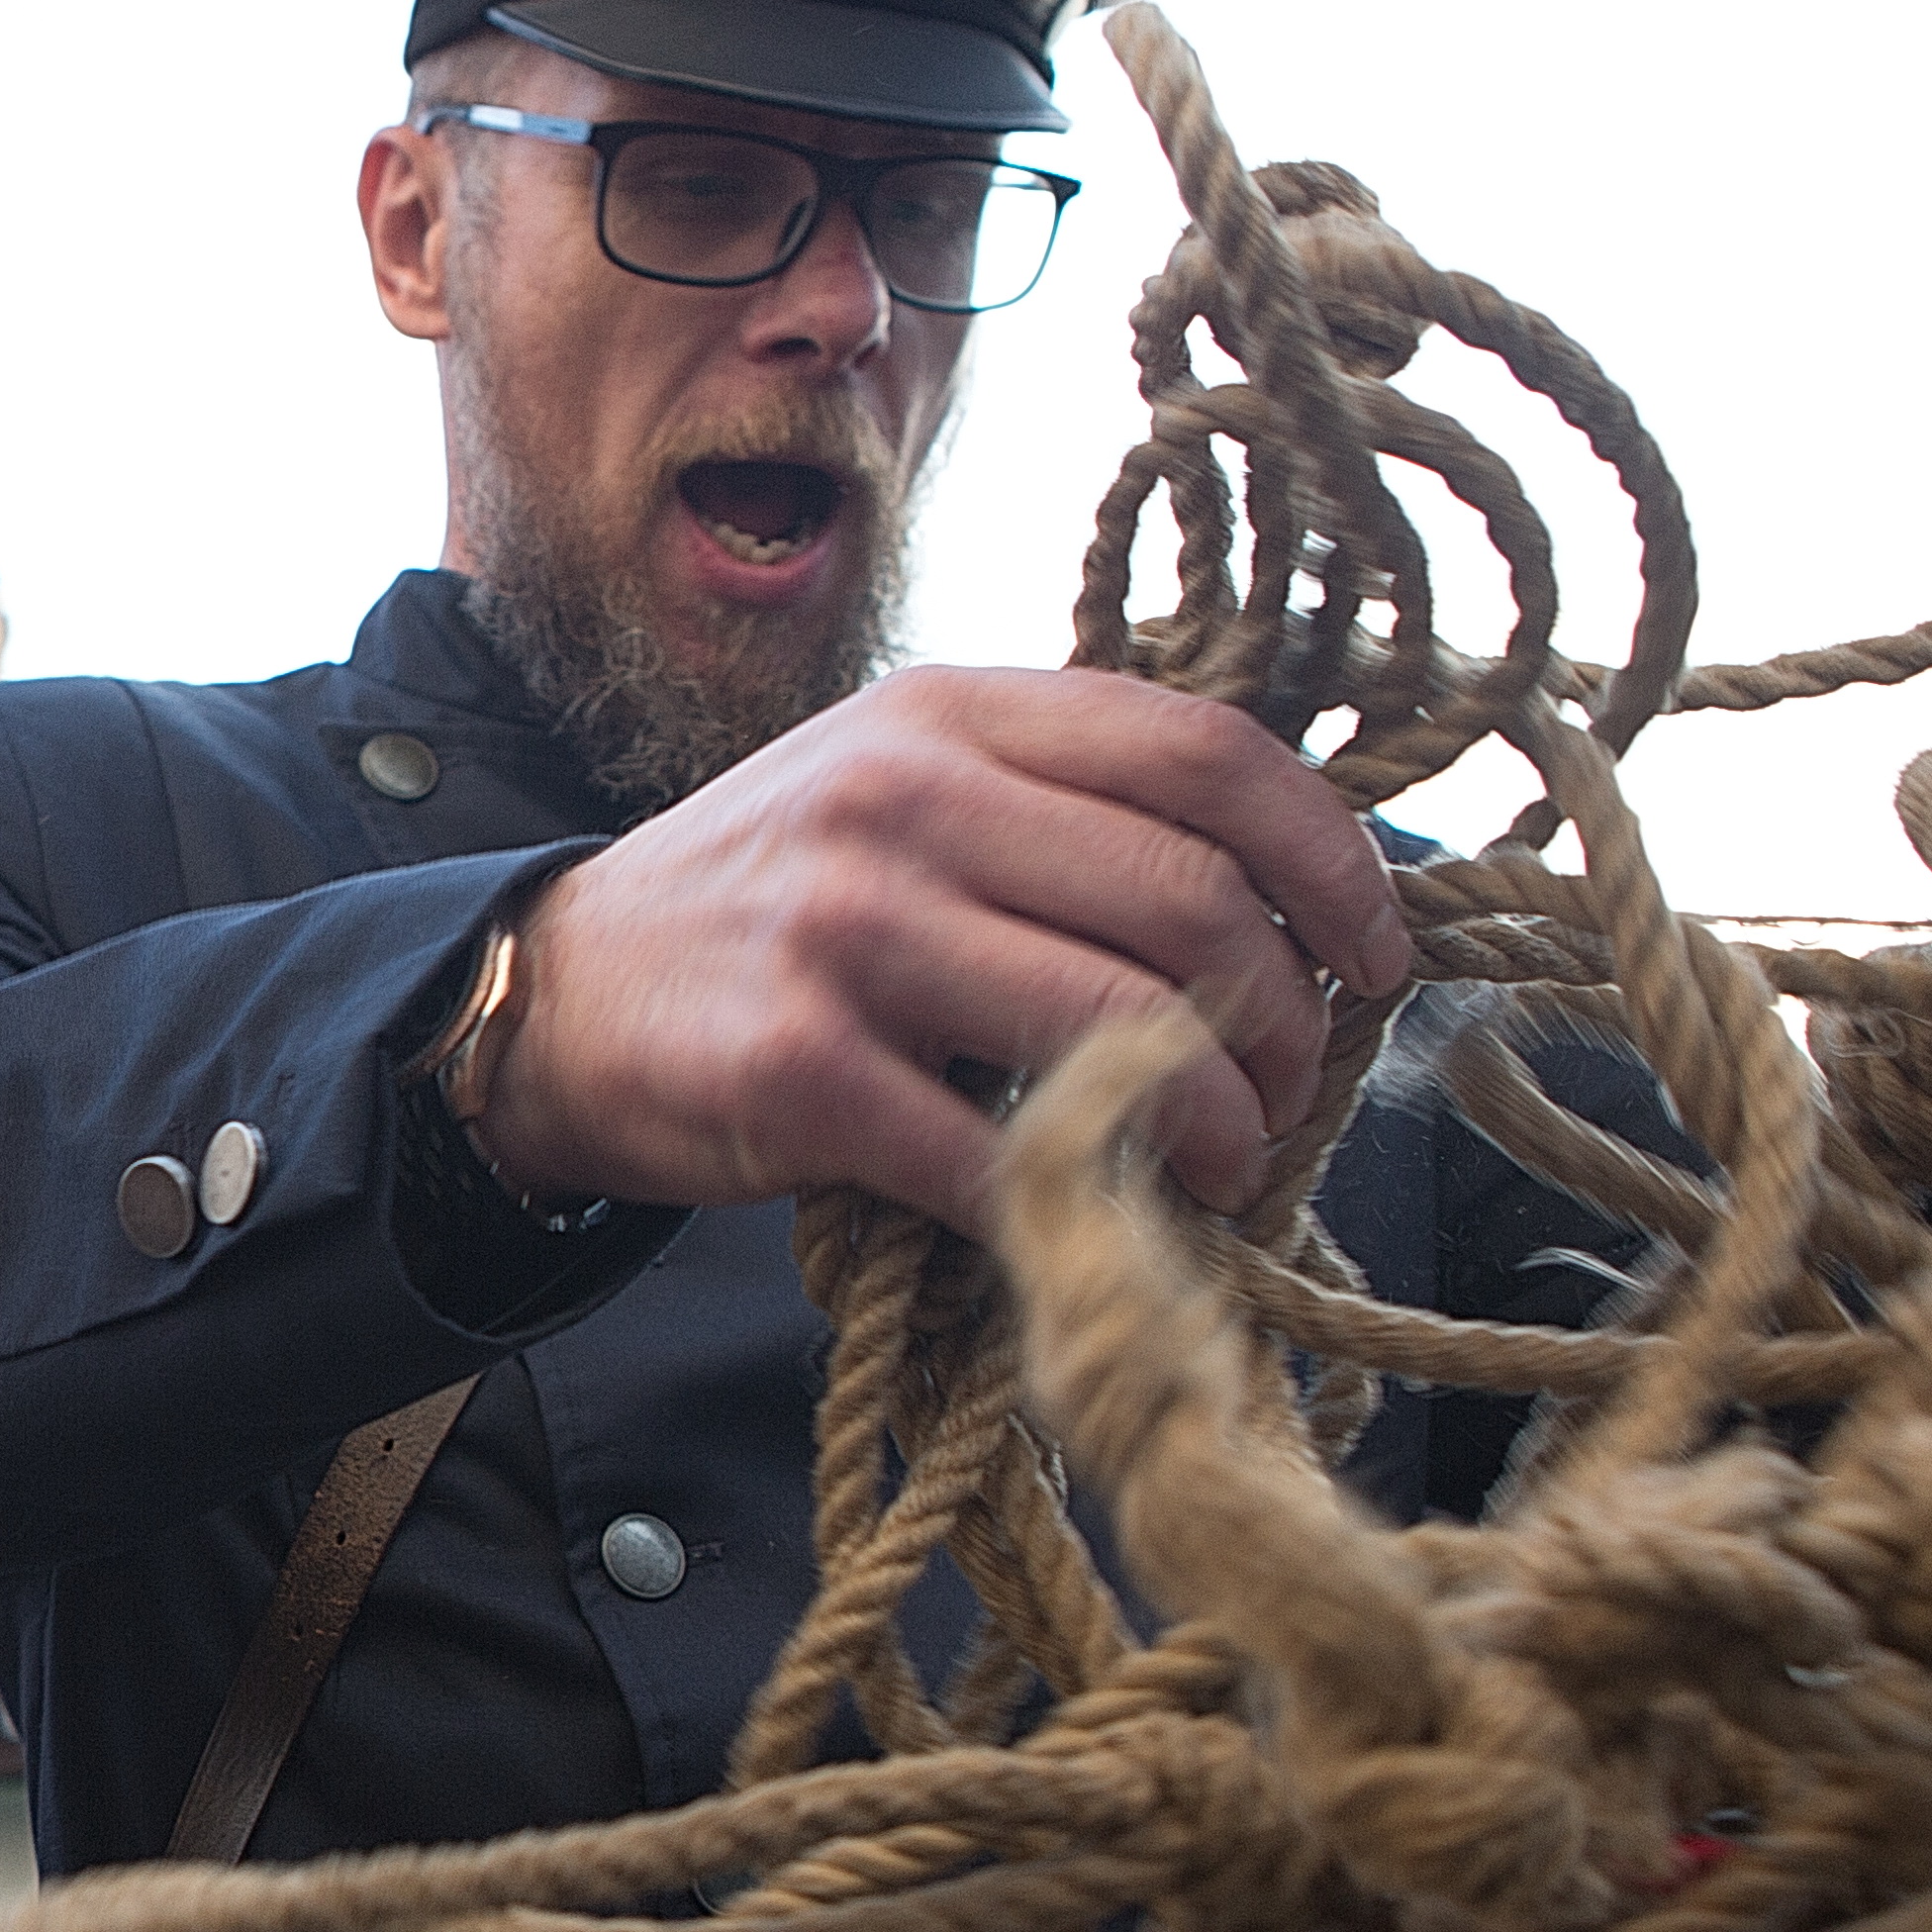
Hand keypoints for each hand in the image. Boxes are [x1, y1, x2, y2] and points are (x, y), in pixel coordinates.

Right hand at [476, 666, 1413, 1232]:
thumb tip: (1284, 892)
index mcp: (950, 713)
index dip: (1333, 863)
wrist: (555, 994)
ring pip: (1122, 1029)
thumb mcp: (899, 783)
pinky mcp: (798, 1070)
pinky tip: (1103, 1218)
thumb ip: (1060, 801)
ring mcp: (846, 931)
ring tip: (1227, 1169)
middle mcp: (901, 798)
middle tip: (1293, 1093)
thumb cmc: (768, 901)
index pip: (1208, 756)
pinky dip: (1080, 1203)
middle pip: (1191, 901)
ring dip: (1217, 1127)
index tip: (1375, 955)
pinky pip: (996, 1150)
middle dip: (1286, 1022)